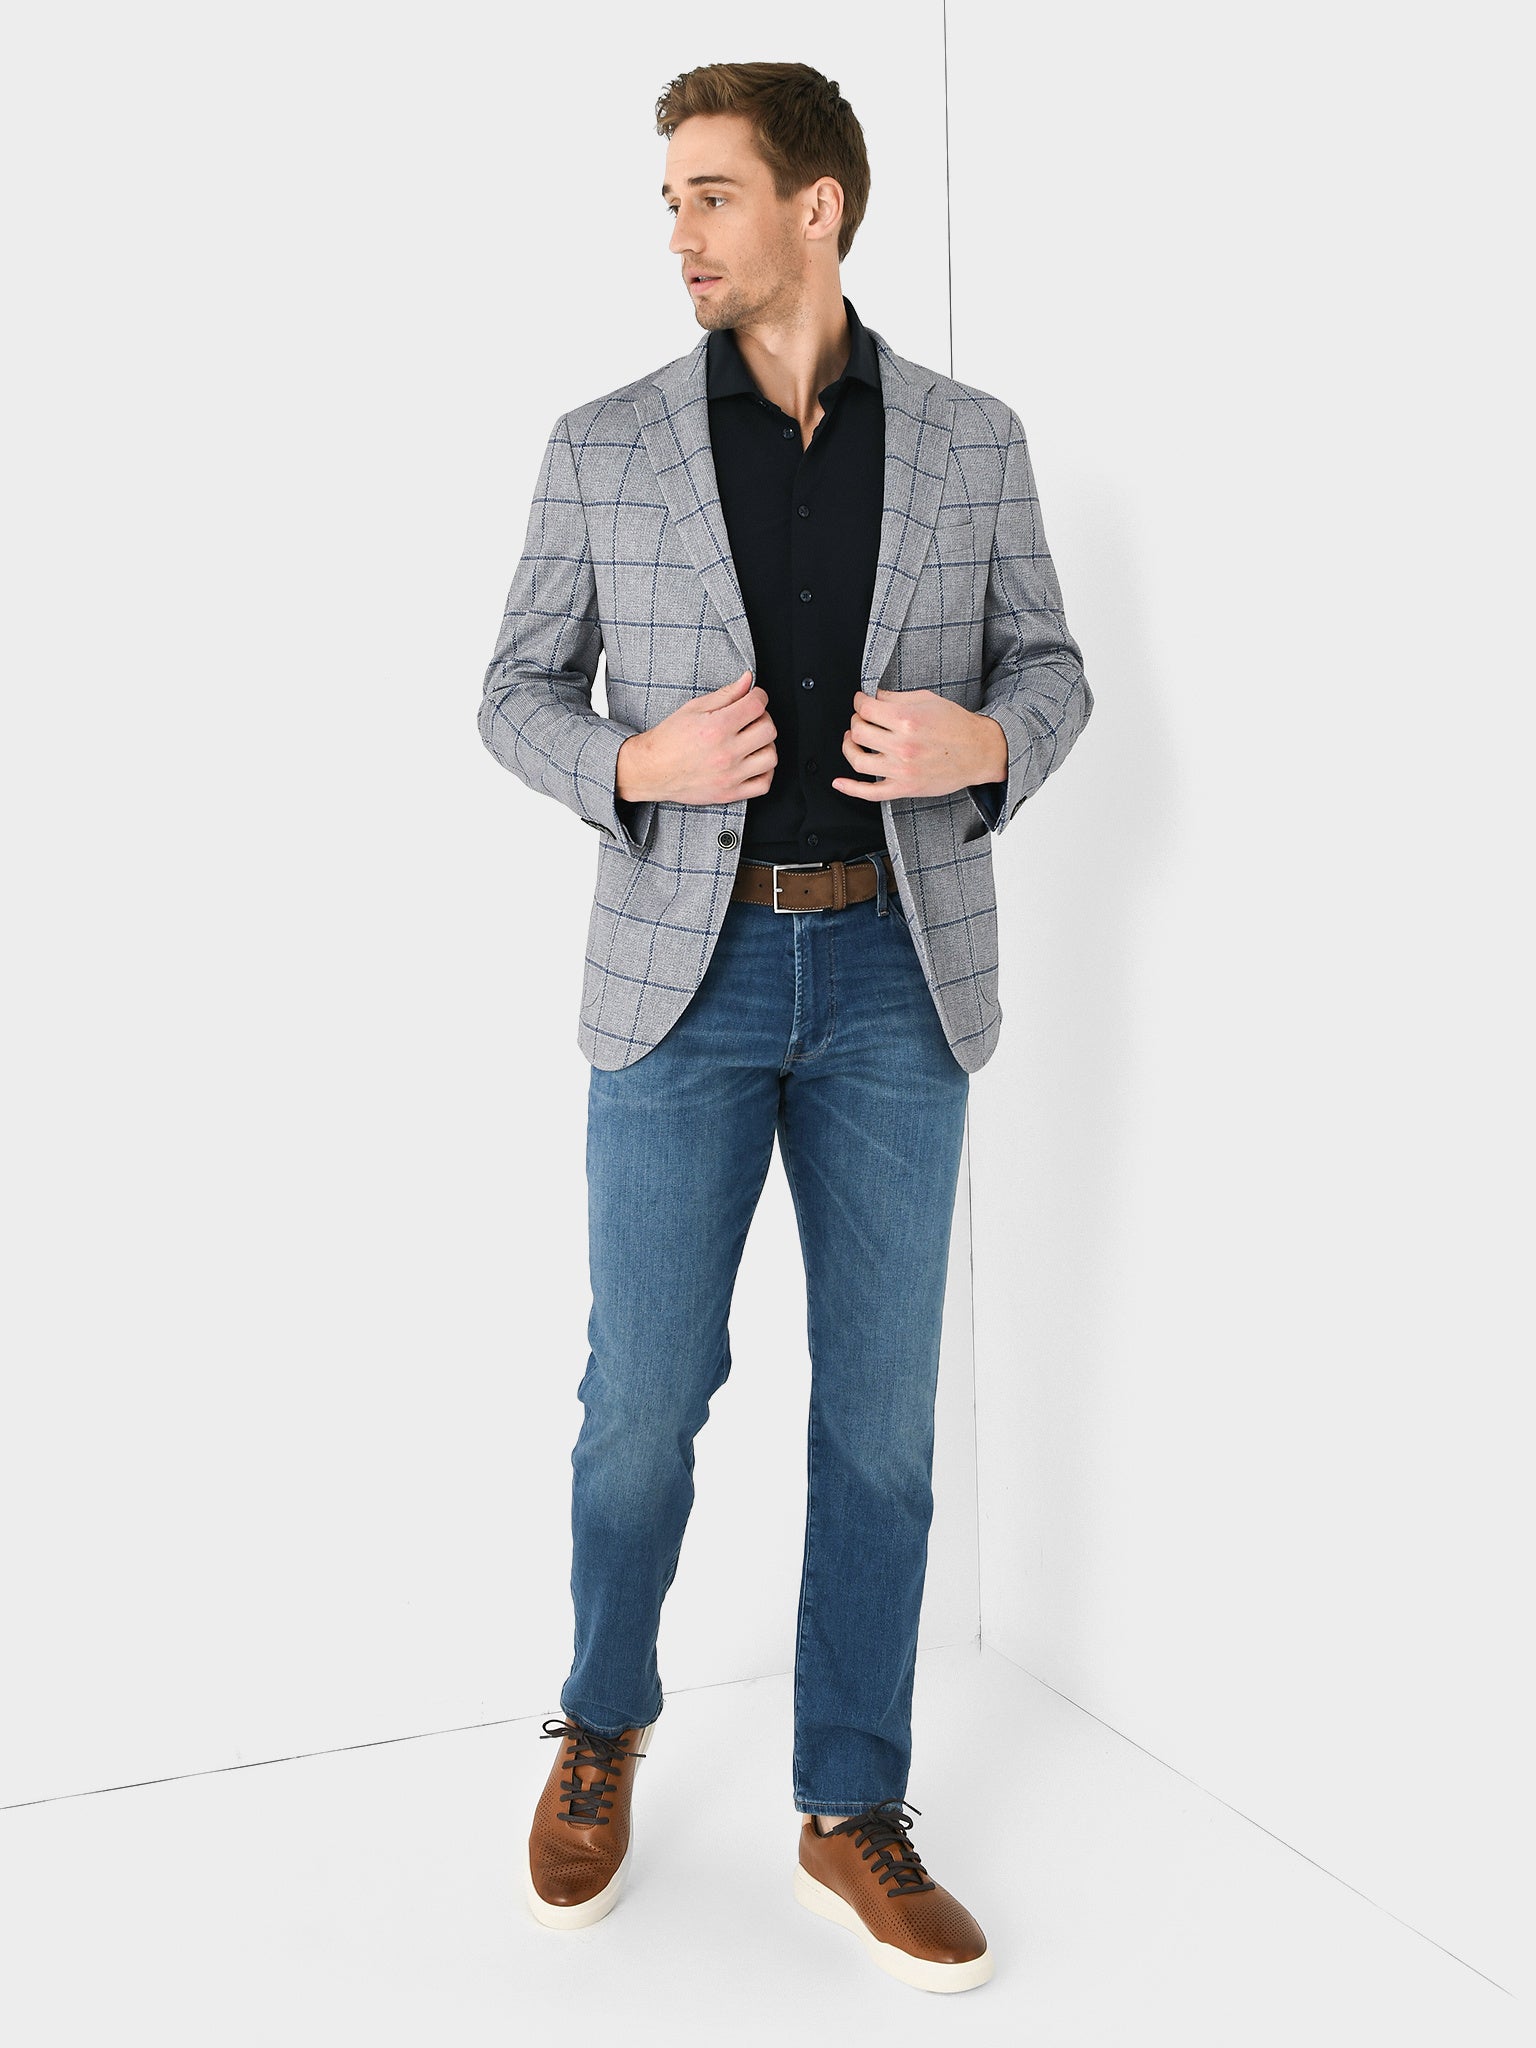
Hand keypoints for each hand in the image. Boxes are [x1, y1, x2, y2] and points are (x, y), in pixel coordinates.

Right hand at [616, 670, 776, 803]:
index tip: (754, 698)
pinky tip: (753, 763)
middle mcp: (726, 752)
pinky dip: (765, 772)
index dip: (759, 696)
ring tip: (752, 742)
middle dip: (763, 719)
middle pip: (768, 730)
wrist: (651, 770)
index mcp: (717, 727)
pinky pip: (763, 784)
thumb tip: (748, 680)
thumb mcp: (694, 708)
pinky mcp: (729, 793)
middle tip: (751, 719)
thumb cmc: (669, 739)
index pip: (757, 705)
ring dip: (765, 745)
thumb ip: (725, 694)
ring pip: (771, 757)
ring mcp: (730, 775)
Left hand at [831, 690, 1006, 800]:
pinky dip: (850, 788)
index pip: (865, 708)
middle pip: (858, 732)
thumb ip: (896, 698)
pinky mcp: (904, 788)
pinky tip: (839, 782)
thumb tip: (873, 697)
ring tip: (853, 741)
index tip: (861, 702)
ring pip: (858, 760)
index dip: (858, 702)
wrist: (979, 751)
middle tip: (861, 719)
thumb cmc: (956, 724)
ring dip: (849, 747)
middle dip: (855, 721)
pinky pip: (870, 793)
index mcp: (907, 719)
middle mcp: (902, 745)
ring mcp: (902, 769)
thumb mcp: (927, 700)